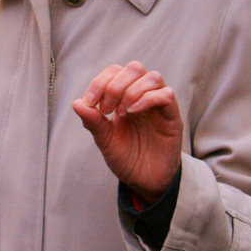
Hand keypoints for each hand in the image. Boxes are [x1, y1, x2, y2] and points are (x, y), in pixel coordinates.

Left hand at [72, 61, 182, 204]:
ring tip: (121, 113)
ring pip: (152, 77)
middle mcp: (143, 97)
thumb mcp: (104, 139)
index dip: (100, 81)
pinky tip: (133, 112)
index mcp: (125, 97)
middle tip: (106, 109)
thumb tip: (77, 103)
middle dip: (115, 84)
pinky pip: (166, 95)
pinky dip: (148, 98)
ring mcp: (159, 106)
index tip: (89, 102)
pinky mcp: (173, 118)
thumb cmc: (126, 158)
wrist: (145, 181)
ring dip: (131, 91)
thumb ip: (92, 121)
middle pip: (134, 68)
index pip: (115, 72)